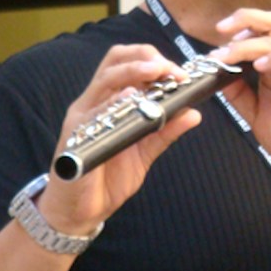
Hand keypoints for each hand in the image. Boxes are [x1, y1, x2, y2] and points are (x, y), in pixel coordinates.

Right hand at [38, 44, 201, 234]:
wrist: (81, 212)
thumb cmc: (109, 178)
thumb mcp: (145, 151)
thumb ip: (166, 130)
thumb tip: (194, 112)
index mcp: (109, 100)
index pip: (126, 61)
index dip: (153, 59)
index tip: (180, 72)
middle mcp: (94, 102)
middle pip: (115, 60)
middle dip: (146, 58)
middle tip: (171, 70)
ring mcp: (83, 118)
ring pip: (105, 80)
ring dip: (133, 72)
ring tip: (157, 72)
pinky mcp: (75, 137)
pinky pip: (93, 114)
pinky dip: (113, 103)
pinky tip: (131, 100)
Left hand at [211, 10, 270, 180]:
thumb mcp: (257, 116)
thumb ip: (240, 96)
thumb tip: (218, 77)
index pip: (257, 35)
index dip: (234, 35)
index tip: (211, 50)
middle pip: (269, 25)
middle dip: (243, 19)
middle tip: (220, 29)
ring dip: (248, 43)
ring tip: (229, 55)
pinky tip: (260, 65)